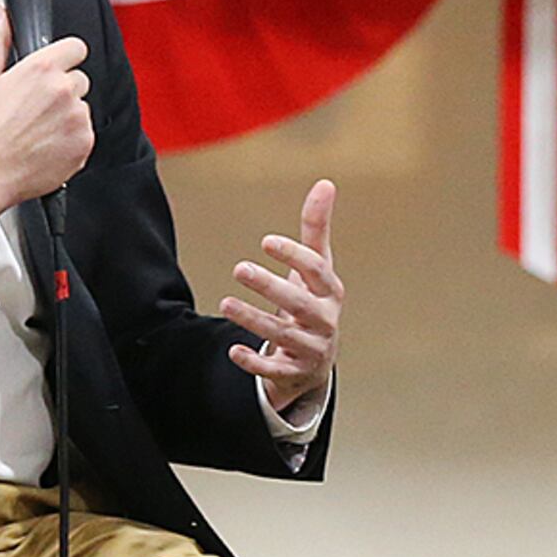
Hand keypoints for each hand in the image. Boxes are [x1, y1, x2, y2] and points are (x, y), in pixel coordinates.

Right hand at [0, 27, 92, 239]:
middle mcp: (64, 91)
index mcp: (42, 69)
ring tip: (37, 129)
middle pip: (79, 79)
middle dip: (62, 90)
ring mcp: (77, 118)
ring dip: (67, 115)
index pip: (76, 47)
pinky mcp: (84, 144)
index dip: (65, 57)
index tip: (56, 68)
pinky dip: (71, 139)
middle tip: (36, 107)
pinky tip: (46, 144)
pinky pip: (86, 134)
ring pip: (83, 108)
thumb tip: (2, 16)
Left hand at [224, 180, 340, 415]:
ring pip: (283, 336)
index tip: (266, 241)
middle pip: (298, 304)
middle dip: (270, 287)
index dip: (294, 255)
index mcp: (330, 292)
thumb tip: (325, 183)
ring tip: (225, 303)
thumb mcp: (316, 267)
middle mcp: (324, 321)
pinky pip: (274, 370)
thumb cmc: (313, 301)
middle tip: (239, 268)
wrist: (317, 359)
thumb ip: (316, 229)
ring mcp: (310, 349)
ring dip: (254, 320)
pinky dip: (254, 362)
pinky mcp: (293, 373)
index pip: (317, 271)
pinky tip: (233, 350)